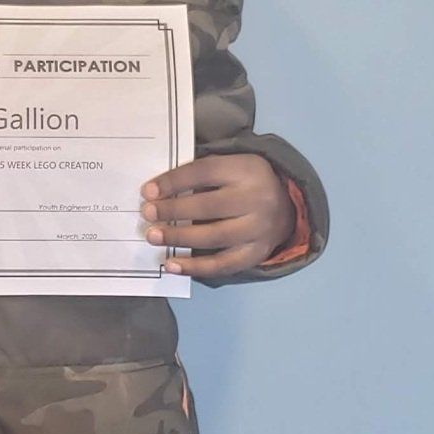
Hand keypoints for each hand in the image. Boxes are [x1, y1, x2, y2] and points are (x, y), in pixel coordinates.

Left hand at [141, 153, 296, 279]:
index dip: (174, 181)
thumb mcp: (231, 166)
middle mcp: (257, 199)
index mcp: (247, 170)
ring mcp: (259, 230)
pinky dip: (195, 267)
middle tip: (147, 214)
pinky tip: (172, 265)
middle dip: (173, 210)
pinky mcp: (256, 254)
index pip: (205, 172)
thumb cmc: (245, 183)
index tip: (147, 191)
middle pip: (209, 206)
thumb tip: (157, 192)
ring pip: (215, 236)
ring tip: (153, 236)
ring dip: (179, 238)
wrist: (286, 207)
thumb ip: (200, 175)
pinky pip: (222, 264)